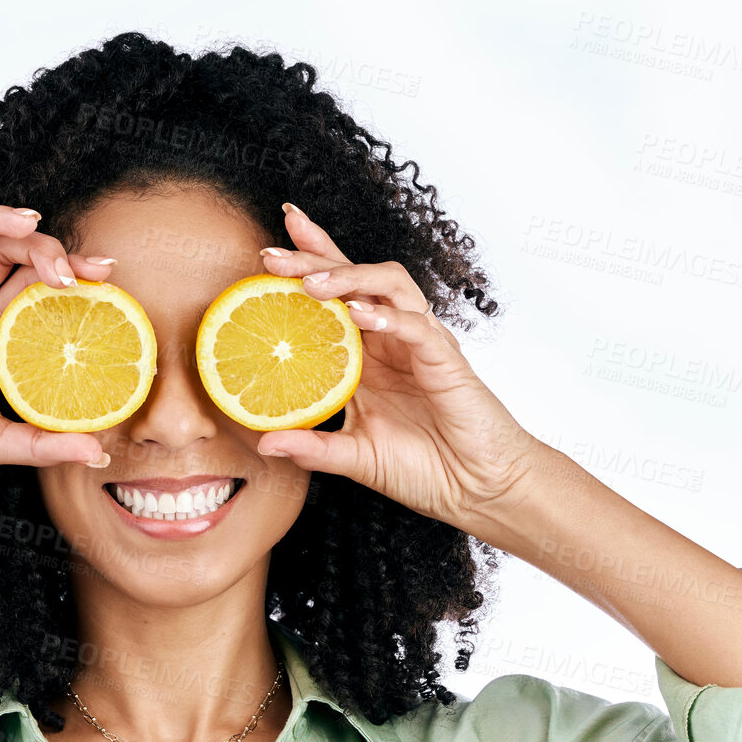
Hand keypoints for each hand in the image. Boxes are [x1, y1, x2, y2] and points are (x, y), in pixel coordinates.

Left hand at [253, 203, 550, 528]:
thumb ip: (312, 448)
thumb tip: (263, 444)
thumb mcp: (354, 459)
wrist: (477, 490)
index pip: (336, 297)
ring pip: (390, 286)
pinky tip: (360, 315)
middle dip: (316, 257)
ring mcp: (420, 345)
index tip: (267, 251)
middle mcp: (392, 341)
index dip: (309, 265)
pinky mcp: (445, 361)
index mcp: (368, 356)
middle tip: (272, 255)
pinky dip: (389, 317)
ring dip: (349, 278)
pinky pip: (417, 327)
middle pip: (356, 278)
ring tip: (311, 285)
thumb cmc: (425, 470)